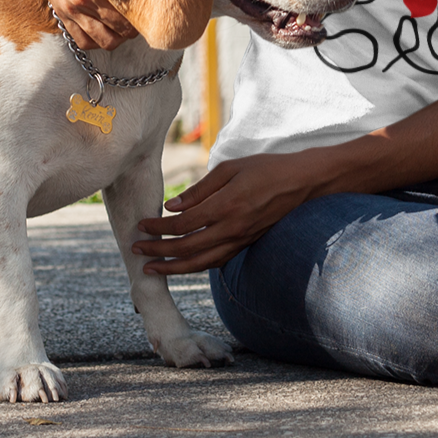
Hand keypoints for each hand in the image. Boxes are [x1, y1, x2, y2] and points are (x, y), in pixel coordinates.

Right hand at [9, 0, 135, 51]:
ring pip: (103, 41)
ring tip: (128, 23)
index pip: (130, 10)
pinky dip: (97, 40)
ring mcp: (69, 8)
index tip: (156, 5)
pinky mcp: (60, 11)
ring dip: (119, 36)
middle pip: (121, 30)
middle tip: (146, 14)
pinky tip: (107, 27)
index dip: (147, 12)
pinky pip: (82, 40)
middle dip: (137, 26)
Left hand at [133, 151, 320, 273]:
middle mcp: (232, 229)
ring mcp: (240, 241)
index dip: (159, 227)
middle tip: (136, 249)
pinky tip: (181, 265)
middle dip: (158, 251)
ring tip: (151, 268)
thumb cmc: (265, 169)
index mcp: (226, 206)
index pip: (183, 224)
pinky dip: (195, 266)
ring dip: (172, 268)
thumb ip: (200, 189)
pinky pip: (215, 262)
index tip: (142, 225)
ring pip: (200, 263)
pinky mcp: (245, 245)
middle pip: (186, 248)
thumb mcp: (230, 168)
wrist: (301, 183)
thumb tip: (172, 207)